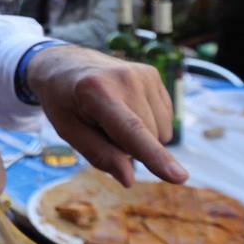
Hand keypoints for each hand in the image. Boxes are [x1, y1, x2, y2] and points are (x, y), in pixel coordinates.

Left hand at [25, 45, 187, 186]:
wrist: (66, 64)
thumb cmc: (64, 101)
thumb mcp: (67, 130)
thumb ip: (99, 154)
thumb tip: (129, 180)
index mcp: (96, 91)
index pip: (131, 130)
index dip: (154, 156)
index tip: (180, 177)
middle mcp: (125, 78)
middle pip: (147, 138)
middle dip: (127, 146)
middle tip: (100, 126)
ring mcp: (143, 74)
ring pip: (161, 133)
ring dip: (140, 137)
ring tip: (112, 116)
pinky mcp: (154, 75)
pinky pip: (165, 120)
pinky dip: (148, 125)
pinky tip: (127, 109)